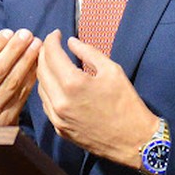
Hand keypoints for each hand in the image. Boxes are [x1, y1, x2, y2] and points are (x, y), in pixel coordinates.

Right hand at [0, 28, 41, 126]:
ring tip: (36, 45)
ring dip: (26, 61)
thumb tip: (6, 38)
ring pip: (11, 83)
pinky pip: (20, 96)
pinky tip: (37, 66)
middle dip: (14, 49)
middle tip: (27, 34)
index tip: (9, 32)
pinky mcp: (3, 125)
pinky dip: (30, 79)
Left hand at [36, 30, 158, 168]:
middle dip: (45, 53)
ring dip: (44, 71)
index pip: (52, 54)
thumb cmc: (126, 103)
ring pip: (40, 87)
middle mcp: (59, 101)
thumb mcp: (112, 70)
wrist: (134, 141)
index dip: (51, 40)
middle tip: (52, 45)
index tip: (56, 33)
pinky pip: (46, 104)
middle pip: (41, 69)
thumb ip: (88, 52)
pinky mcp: (59, 129)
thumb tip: (71, 42)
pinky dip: (48, 89)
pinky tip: (56, 83)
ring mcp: (57, 117)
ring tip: (53, 61)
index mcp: (73, 84)